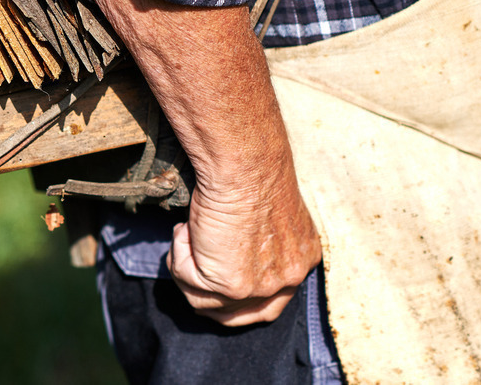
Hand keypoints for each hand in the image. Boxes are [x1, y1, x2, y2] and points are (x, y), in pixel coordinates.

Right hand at [166, 172, 321, 325]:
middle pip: (238, 316)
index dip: (235, 297)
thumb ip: (256, 243)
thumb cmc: (252, 173)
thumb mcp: (265, 213)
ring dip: (187, 266)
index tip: (212, 276)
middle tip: (189, 264)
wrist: (245, 165)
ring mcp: (259, 287)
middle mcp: (287, 280)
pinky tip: (187, 229)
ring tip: (188, 232)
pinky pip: (186, 279)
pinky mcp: (231, 285)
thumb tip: (222, 255)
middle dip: (208, 295)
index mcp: (300, 260)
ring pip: (204, 301)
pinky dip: (179, 254)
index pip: (269, 303)